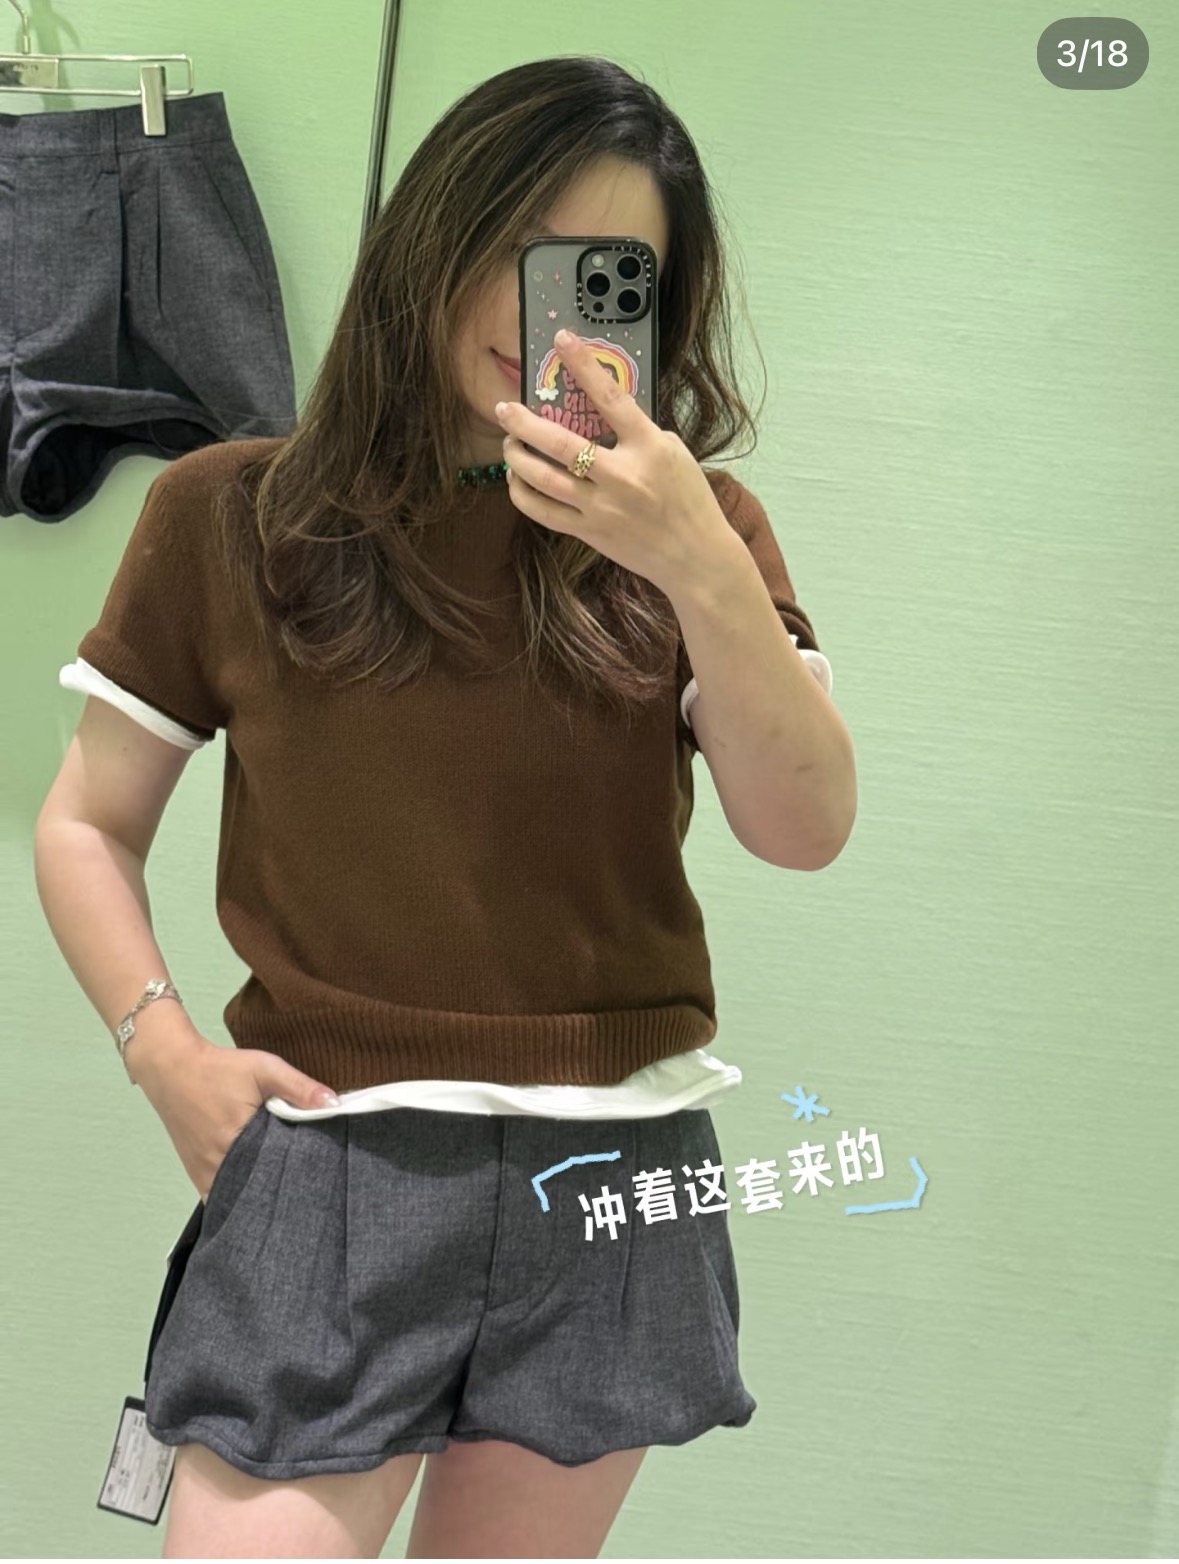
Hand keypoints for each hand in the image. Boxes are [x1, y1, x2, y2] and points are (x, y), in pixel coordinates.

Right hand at [135, 1031, 338, 1202]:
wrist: (171, 1068)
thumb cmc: (219, 1068)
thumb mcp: (264, 1069)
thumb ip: (299, 1087)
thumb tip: (335, 1105)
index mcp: (236, 1144)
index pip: (274, 1177)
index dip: (296, 1178)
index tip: (317, 1180)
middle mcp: (217, 1167)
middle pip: (255, 1192)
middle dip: (279, 1192)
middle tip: (305, 1188)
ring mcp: (203, 1175)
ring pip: (237, 1197)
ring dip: (258, 1196)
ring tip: (285, 1191)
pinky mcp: (196, 1174)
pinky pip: (221, 1195)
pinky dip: (238, 1195)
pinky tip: (257, 1190)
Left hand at [494, 328, 734, 601]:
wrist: (695, 557)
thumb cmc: (689, 500)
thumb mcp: (674, 453)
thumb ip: (640, 432)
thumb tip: (602, 413)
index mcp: (648, 448)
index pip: (611, 397)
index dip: (583, 365)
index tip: (562, 340)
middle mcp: (622, 477)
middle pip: (560, 443)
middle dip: (524, 422)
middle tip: (504, 408)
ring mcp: (602, 508)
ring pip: (544, 480)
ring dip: (518, 458)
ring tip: (509, 444)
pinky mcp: (590, 532)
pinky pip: (544, 513)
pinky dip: (524, 495)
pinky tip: (517, 480)